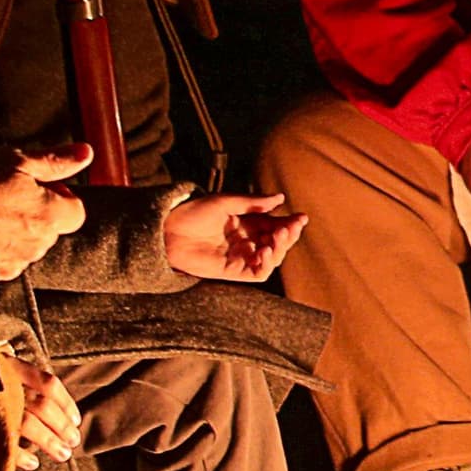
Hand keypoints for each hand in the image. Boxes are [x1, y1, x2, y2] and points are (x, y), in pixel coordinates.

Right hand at [0, 144, 91, 288]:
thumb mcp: (15, 160)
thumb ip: (55, 161)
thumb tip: (86, 153)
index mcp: (48, 216)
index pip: (75, 213)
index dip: (59, 197)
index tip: (35, 187)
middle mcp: (34, 247)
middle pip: (47, 232)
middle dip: (32, 217)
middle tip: (1, 197)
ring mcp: (9, 267)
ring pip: (20, 251)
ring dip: (8, 237)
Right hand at [3, 353, 82, 470]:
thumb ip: (8, 373)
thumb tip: (24, 373)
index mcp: (8, 366)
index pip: (48, 383)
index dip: (65, 402)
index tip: (76, 420)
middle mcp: (0, 381)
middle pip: (42, 406)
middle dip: (61, 427)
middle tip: (72, 444)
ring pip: (28, 422)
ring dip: (49, 441)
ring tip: (62, 455)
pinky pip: (4, 438)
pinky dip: (21, 453)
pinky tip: (33, 463)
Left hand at [163, 190, 307, 282]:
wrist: (169, 231)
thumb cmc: (194, 213)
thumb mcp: (225, 202)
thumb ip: (253, 203)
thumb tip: (280, 198)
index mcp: (248, 223)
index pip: (276, 224)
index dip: (290, 222)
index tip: (301, 217)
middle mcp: (247, 240)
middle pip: (277, 242)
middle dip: (288, 236)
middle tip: (289, 228)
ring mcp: (241, 256)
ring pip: (271, 258)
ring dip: (279, 250)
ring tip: (277, 238)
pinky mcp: (233, 271)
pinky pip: (257, 273)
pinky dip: (265, 265)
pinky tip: (264, 252)